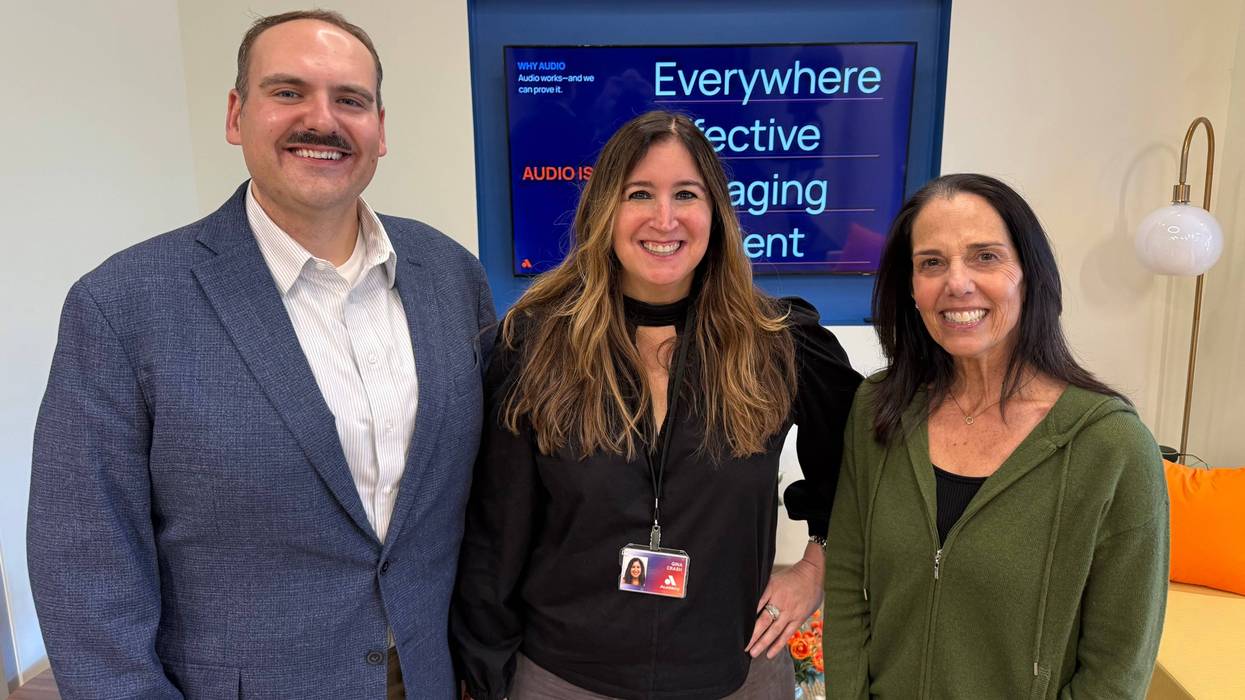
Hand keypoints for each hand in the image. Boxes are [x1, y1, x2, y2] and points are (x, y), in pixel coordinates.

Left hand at [745, 543, 823, 658]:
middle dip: (753, 635)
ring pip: (775, 630)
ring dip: (763, 643)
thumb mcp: (773, 579)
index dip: (747, 618)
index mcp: (771, 589)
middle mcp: (780, 601)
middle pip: (764, 621)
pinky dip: (778, 644)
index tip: (737, 629)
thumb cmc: (790, 577)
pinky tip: (769, 654)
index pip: (756, 605)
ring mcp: (790, 611)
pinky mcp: (798, 618)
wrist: (812, 574)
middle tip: (743, 646)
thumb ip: (762, 592)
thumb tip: (747, 604)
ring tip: (753, 653)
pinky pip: (787, 634)